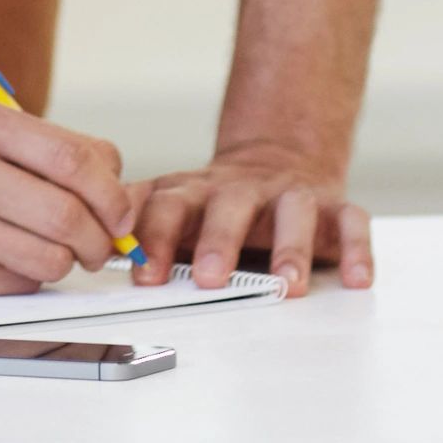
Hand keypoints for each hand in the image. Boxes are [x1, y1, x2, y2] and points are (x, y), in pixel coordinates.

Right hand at [0, 101, 134, 295]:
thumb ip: (53, 149)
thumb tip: (120, 189)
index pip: (71, 158)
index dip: (111, 191)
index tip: (122, 209)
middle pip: (64, 213)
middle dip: (101, 237)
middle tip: (105, 244)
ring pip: (47, 258)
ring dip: (70, 262)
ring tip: (61, 251)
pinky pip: (17, 285)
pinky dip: (32, 277)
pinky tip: (15, 259)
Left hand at [127, 138, 371, 295]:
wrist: (276, 158)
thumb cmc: (215, 201)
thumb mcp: (171, 201)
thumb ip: (134, 217)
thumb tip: (84, 239)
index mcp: (198, 191)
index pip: (171, 207)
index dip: (157, 239)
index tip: (145, 275)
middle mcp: (244, 189)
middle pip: (231, 206)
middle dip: (220, 241)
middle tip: (211, 277)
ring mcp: (291, 195)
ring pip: (294, 212)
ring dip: (291, 247)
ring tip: (289, 284)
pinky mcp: (334, 207)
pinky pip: (351, 221)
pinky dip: (357, 248)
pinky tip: (358, 278)